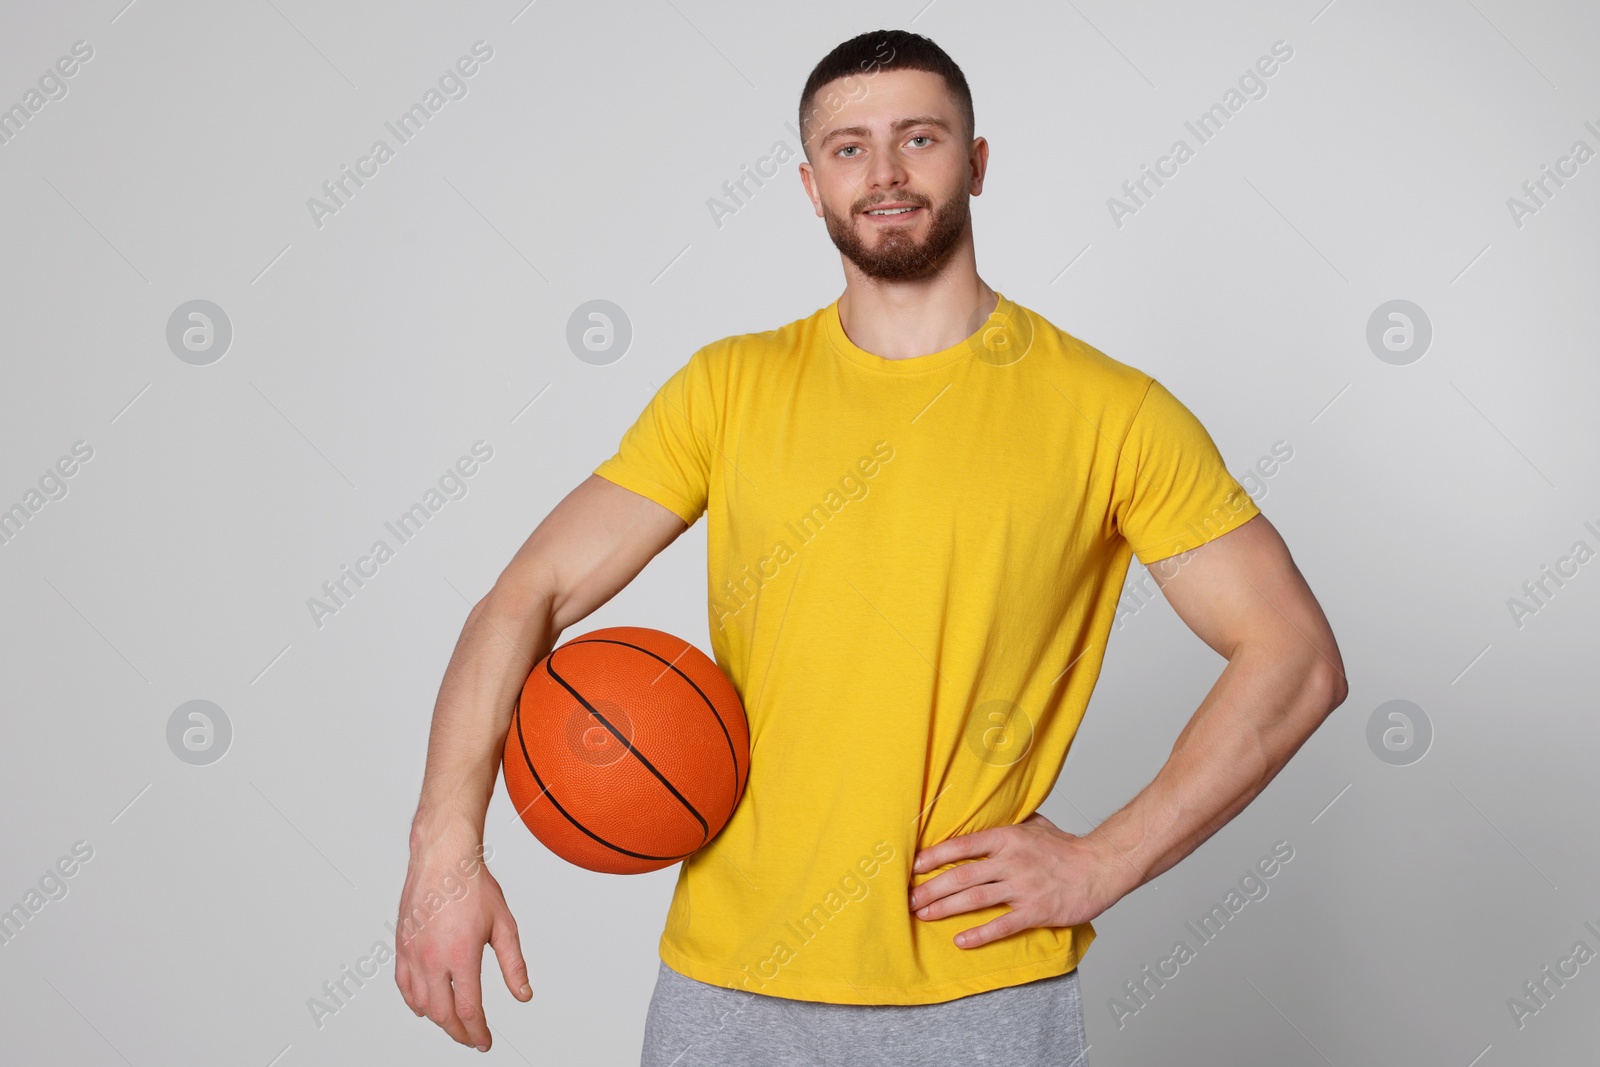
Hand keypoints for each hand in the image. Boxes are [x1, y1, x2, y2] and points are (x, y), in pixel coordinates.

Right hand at [395, 833, 530, 1050]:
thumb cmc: (473, 887)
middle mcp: (432, 959)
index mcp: (460, 955)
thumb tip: (523, 995)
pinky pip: (404, 986)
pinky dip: (415, 1002)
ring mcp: (413, 954)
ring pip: (421, 1004)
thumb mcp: (504, 925)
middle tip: (473, 1039)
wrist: (443, 858)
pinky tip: (426, 1007)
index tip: (485, 1041)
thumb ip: (514, 965)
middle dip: (459, 1033)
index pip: (468, 1010)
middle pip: (443, 1014)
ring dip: (439, 1020)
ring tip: (455, 1024)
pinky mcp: (401, 947)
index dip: (478, 1032)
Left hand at [908, 812, 1135, 948]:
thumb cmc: (1067, 848)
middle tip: (908, 899)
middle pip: (961, 876)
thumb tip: (988, 813)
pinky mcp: (1035, 911)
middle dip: (931, 888)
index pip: (962, 845)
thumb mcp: (1036, 825)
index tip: (914, 866)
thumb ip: (1010, 823)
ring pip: (975, 899)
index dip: (935, 856)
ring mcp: (1022, 887)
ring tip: (923, 915)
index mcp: (1008, 838)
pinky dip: (979, 934)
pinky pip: (1001, 925)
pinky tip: (960, 940)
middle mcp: (1011, 862)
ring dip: (945, 909)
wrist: (1100, 867)